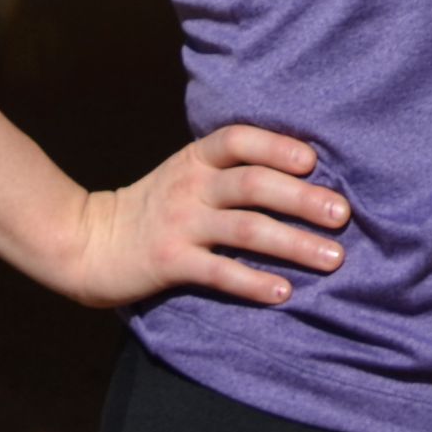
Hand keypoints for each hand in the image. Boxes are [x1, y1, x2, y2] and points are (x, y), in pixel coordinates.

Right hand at [65, 123, 350, 308]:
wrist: (88, 242)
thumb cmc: (156, 204)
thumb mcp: (188, 172)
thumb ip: (231, 168)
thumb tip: (304, 172)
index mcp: (197, 157)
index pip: (240, 139)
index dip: (278, 146)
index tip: (315, 161)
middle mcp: (191, 185)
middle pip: (255, 184)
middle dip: (304, 199)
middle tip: (343, 215)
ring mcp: (180, 223)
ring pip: (246, 229)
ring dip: (294, 243)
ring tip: (333, 258)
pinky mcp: (170, 263)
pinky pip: (220, 273)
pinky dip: (254, 282)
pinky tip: (284, 292)